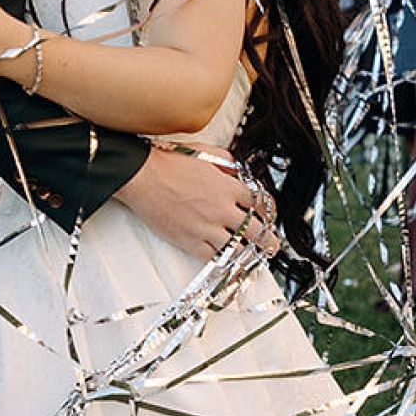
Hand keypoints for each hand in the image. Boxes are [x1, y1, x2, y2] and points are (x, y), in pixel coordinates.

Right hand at [116, 147, 280, 261]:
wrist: (143, 177)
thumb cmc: (169, 162)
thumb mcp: (205, 152)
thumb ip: (227, 161)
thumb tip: (238, 170)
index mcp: (228, 187)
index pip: (258, 204)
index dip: (266, 212)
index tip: (267, 217)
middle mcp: (222, 209)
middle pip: (255, 230)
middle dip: (267, 239)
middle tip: (271, 245)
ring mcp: (207, 227)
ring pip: (237, 248)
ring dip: (248, 254)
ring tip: (254, 258)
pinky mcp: (190, 240)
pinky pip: (214, 257)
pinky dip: (223, 261)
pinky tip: (229, 263)